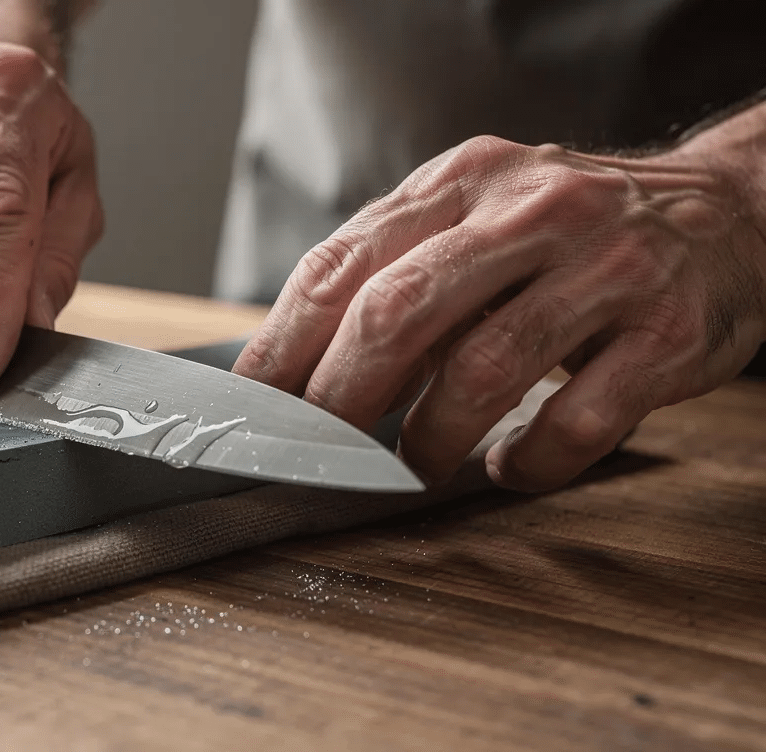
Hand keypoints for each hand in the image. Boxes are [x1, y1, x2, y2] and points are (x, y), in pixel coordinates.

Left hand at [235, 134, 765, 491]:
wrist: (728, 212)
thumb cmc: (567, 232)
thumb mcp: (475, 216)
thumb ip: (394, 271)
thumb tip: (294, 367)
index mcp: (460, 182)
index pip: (340, 265)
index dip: (282, 345)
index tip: (249, 407)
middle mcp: (528, 213)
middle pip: (398, 313)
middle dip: (339, 399)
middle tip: (318, 450)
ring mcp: (603, 269)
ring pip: (482, 371)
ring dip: (430, 439)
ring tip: (415, 465)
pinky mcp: (666, 332)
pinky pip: (577, 420)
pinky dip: (529, 461)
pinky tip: (509, 466)